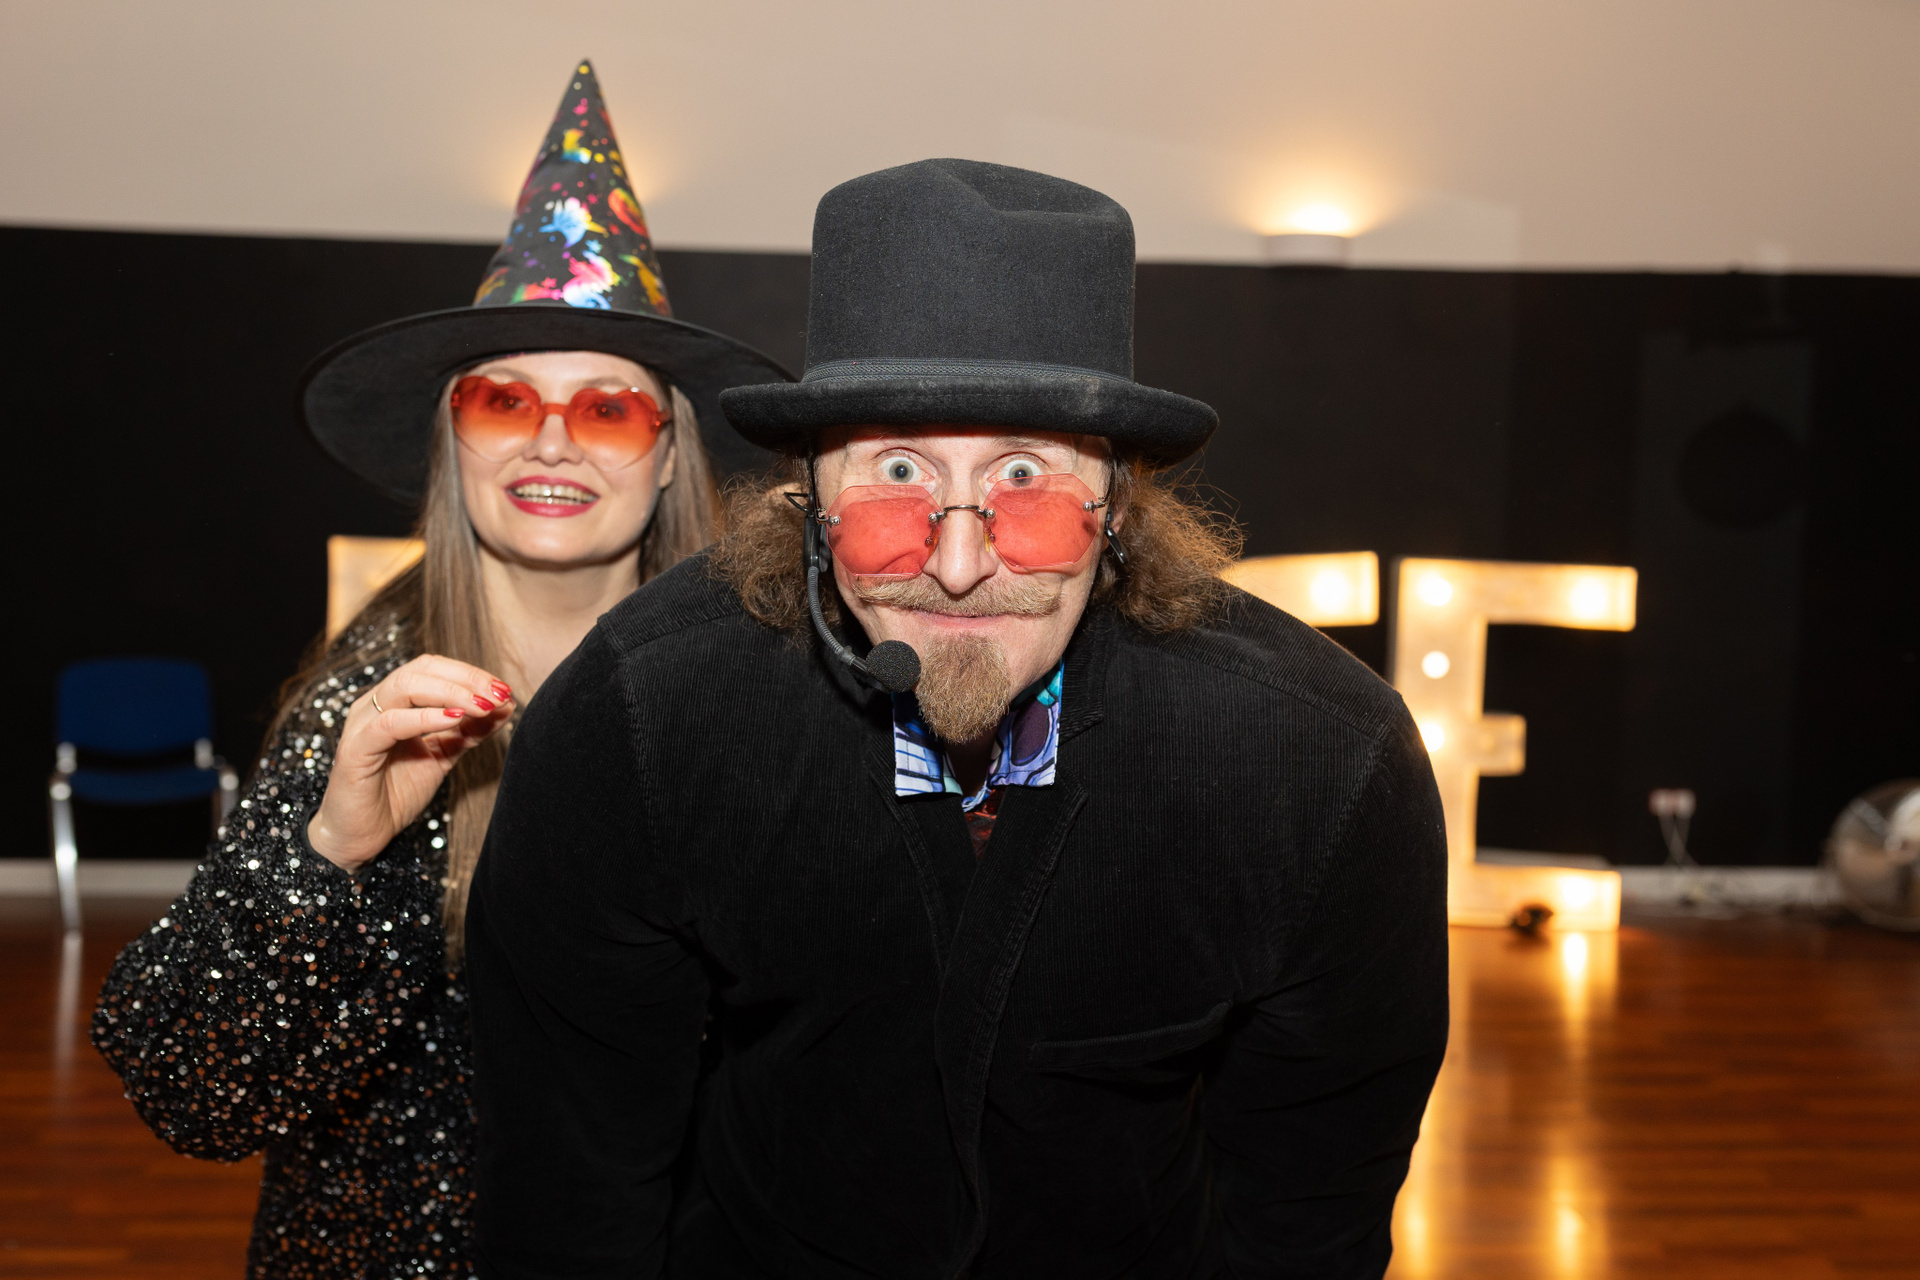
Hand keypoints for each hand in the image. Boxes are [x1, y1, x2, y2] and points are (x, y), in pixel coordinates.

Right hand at [305, 656, 513, 871]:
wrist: (363, 836)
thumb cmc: (397, 793)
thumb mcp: (443, 755)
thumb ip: (471, 730)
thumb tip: (506, 706)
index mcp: (393, 702)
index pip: (433, 668)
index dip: (470, 674)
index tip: (504, 690)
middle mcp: (374, 705)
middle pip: (421, 669)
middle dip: (465, 678)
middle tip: (498, 694)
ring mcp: (362, 724)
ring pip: (405, 686)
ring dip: (451, 692)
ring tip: (483, 706)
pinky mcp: (355, 750)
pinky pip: (389, 723)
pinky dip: (424, 718)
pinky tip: (454, 720)